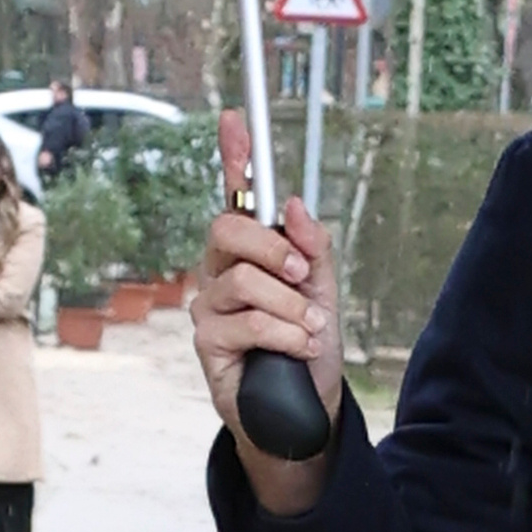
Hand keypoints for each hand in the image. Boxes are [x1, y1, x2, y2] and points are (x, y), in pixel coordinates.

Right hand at [191, 109, 343, 516]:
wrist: (308, 412)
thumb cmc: (309, 351)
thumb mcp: (324, 296)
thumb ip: (314, 251)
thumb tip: (298, 206)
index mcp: (250, 254)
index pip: (237, 199)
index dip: (235, 157)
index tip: (237, 118)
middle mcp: (222, 273)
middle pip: (228, 229)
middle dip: (275, 249)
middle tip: (304, 278)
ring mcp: (210, 307)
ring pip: (244, 282)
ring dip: (290, 307)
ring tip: (310, 330)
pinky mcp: (207, 344)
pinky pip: (246, 321)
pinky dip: (283, 334)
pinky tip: (298, 348)